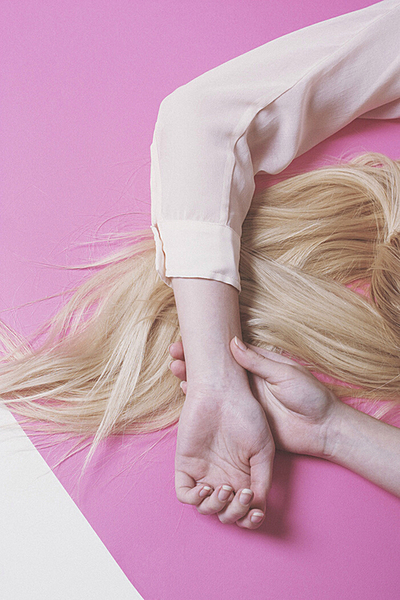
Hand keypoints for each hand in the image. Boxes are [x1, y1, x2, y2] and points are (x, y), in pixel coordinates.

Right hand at [170, 337, 339, 459]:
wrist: (324, 429)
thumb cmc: (310, 397)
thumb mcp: (286, 374)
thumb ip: (258, 362)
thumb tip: (233, 343)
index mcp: (258, 367)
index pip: (227, 354)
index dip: (207, 349)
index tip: (187, 342)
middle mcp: (247, 383)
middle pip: (215, 371)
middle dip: (194, 363)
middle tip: (174, 355)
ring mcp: (244, 403)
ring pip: (214, 391)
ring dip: (195, 382)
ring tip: (176, 371)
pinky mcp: (245, 423)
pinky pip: (220, 414)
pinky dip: (203, 407)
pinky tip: (187, 397)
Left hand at [174, 376, 274, 528]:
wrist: (223, 393)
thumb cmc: (247, 415)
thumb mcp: (264, 450)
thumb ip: (262, 480)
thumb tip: (257, 507)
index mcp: (244, 476)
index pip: (245, 511)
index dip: (250, 519)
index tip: (256, 513)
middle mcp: (224, 477)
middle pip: (226, 514)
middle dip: (235, 513)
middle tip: (241, 493)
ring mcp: (204, 472)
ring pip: (206, 509)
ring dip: (216, 508)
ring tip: (224, 489)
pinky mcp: (185, 464)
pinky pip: (185, 494)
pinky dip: (195, 499)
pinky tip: (206, 487)